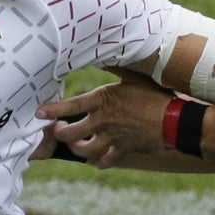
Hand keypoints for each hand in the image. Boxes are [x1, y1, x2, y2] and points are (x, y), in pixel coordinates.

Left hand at [37, 75, 173, 168]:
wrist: (175, 120)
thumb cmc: (155, 95)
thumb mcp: (133, 77)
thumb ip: (115, 67)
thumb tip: (103, 53)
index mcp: (103, 100)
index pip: (70, 106)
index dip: (52, 111)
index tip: (39, 113)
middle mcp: (103, 121)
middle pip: (71, 134)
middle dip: (61, 134)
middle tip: (60, 130)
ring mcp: (112, 138)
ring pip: (84, 151)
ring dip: (77, 149)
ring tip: (77, 144)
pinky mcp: (124, 150)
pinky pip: (106, 161)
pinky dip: (100, 161)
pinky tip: (97, 159)